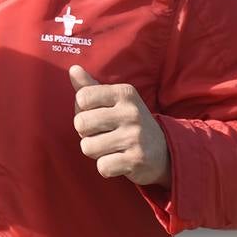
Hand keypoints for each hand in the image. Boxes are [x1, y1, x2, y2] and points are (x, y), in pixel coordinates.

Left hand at [69, 65, 170, 187]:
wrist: (164, 151)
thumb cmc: (128, 123)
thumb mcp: (114, 101)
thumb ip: (91, 87)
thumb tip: (73, 69)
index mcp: (124, 93)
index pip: (82, 97)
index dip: (83, 111)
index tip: (98, 115)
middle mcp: (131, 112)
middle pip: (81, 123)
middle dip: (86, 133)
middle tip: (103, 134)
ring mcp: (135, 136)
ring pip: (88, 147)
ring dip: (95, 152)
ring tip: (111, 147)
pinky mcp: (136, 159)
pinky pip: (102, 166)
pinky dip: (106, 167)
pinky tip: (119, 161)